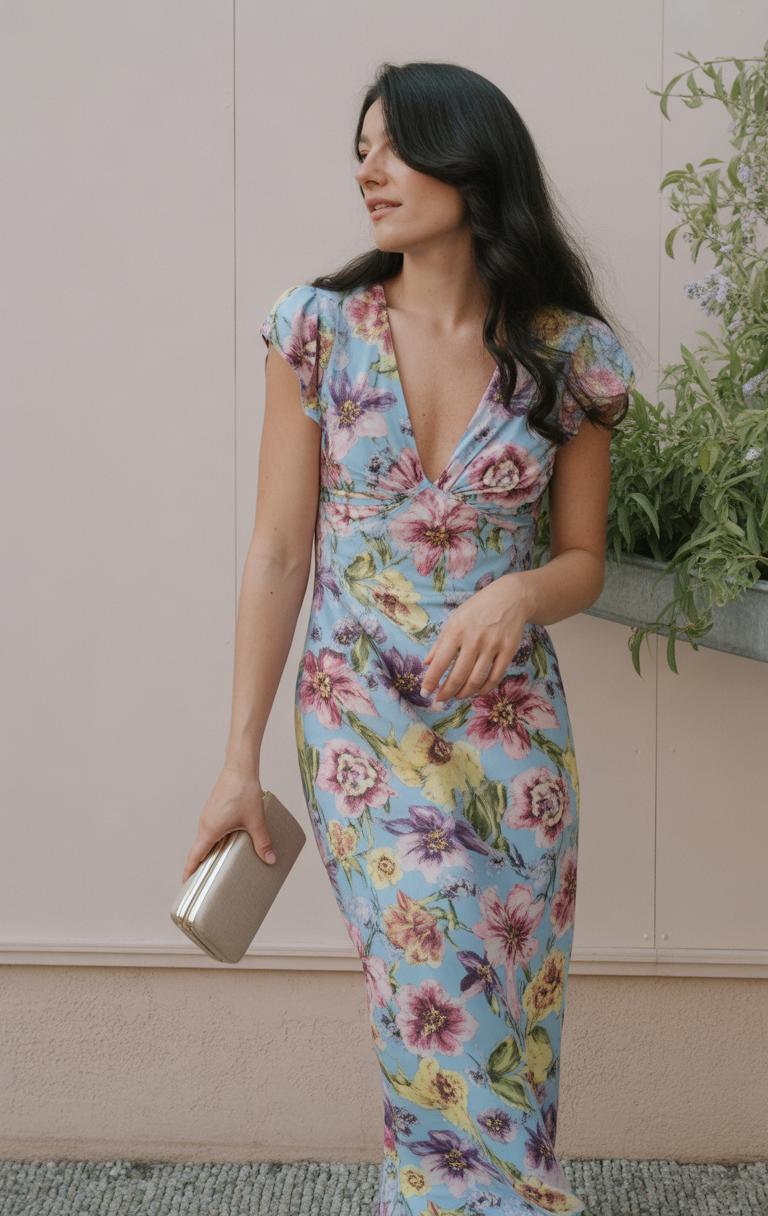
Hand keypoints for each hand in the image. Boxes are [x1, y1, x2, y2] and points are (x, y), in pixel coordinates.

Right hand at [182, 764, 275, 882]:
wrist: (239, 768)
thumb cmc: (243, 791)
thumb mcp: (255, 821)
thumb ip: (262, 842)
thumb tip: (270, 859)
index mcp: (209, 830)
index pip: (195, 856)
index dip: (189, 871)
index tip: (186, 884)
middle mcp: (205, 823)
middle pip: (198, 849)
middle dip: (200, 865)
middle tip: (204, 881)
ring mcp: (208, 815)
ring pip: (205, 839)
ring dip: (208, 852)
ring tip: (217, 864)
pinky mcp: (215, 809)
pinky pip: (211, 830)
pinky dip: (214, 840)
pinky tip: (227, 843)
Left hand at [420, 574, 529, 707]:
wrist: (510, 597)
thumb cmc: (477, 609)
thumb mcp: (454, 620)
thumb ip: (440, 643)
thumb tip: (426, 664)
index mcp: (456, 631)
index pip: (440, 663)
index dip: (431, 681)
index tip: (425, 693)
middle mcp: (474, 639)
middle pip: (458, 676)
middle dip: (447, 693)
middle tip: (440, 701)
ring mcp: (492, 646)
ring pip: (476, 680)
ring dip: (464, 693)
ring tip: (457, 697)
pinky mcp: (508, 651)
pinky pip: (495, 677)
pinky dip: (484, 689)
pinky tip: (476, 691)